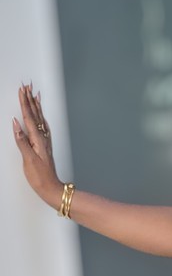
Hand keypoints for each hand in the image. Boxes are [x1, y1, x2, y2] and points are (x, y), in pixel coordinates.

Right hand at [12, 82, 62, 206]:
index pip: (29, 117)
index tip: (21, 90)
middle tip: (27, 86)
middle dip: (30, 100)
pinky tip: (41, 116)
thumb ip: (21, 141)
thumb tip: (16, 123)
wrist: (51, 188)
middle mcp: (42, 139)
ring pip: (40, 119)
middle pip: (35, 115)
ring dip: (36, 106)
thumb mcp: (28, 160)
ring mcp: (44, 142)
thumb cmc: (39, 177)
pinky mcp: (44, 147)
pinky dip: (41, 118)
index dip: (24, 103)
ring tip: (35, 94)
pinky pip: (43, 126)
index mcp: (37, 140)